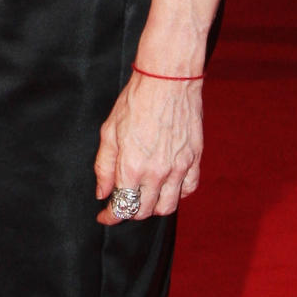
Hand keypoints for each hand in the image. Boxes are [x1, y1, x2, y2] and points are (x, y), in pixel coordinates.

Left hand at [94, 69, 202, 224]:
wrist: (167, 79)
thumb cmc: (136, 99)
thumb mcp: (109, 130)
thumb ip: (104, 165)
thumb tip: (102, 192)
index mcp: (132, 166)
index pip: (121, 206)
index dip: (111, 216)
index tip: (105, 216)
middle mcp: (157, 172)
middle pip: (143, 210)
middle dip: (129, 211)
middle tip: (122, 201)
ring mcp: (178, 167)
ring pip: (167, 207)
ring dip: (153, 207)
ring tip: (144, 196)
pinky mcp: (194, 159)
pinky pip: (188, 190)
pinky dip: (177, 194)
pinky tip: (167, 185)